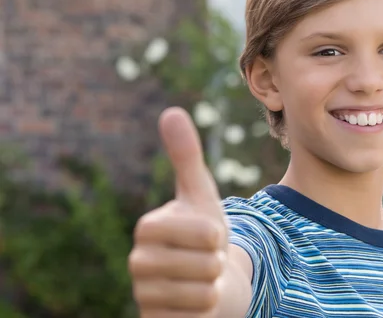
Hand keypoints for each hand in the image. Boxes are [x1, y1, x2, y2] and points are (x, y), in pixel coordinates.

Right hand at [129, 107, 227, 316]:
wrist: (207, 277)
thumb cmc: (204, 232)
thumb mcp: (200, 193)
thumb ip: (186, 155)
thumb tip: (171, 111)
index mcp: (148, 228)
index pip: (206, 232)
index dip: (218, 234)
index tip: (208, 234)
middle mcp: (138, 263)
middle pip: (208, 264)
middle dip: (218, 262)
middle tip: (205, 259)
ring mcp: (145, 296)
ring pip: (206, 293)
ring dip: (214, 286)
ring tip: (202, 278)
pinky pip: (199, 317)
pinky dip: (207, 310)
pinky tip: (195, 303)